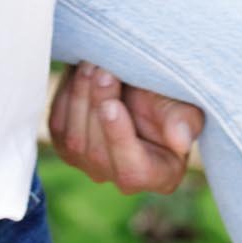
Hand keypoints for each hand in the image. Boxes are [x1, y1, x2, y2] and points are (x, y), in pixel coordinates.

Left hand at [47, 63, 203, 196]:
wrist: (140, 83)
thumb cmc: (169, 97)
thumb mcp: (184, 104)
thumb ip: (183, 122)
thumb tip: (180, 141)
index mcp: (159, 176)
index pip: (132, 171)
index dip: (118, 139)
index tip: (112, 105)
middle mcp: (121, 178)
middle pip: (96, 152)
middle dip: (97, 104)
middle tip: (104, 68)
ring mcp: (90, 165)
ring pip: (72, 138)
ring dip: (80, 95)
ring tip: (93, 63)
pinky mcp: (66, 146)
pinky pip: (57, 124)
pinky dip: (67, 95)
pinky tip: (82, 73)